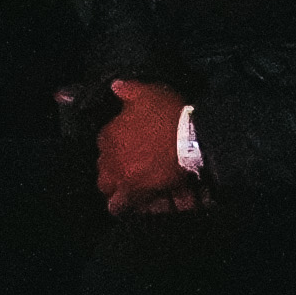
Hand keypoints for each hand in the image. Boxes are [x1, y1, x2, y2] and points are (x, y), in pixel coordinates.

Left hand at [93, 78, 197, 210]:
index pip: (103, 145)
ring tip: (127, 200)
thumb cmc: (169, 113)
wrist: (191, 136)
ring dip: (119, 198)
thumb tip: (116, 86)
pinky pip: (130, 205)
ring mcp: (125, 178)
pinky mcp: (141, 192)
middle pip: (104, 176)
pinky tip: (140, 208)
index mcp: (109, 135)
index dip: (114, 148)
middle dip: (112, 177)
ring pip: (113, 195)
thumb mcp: (147, 93)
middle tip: (126, 176)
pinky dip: (134, 207)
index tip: (125, 150)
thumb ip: (128, 90)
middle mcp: (112, 159)